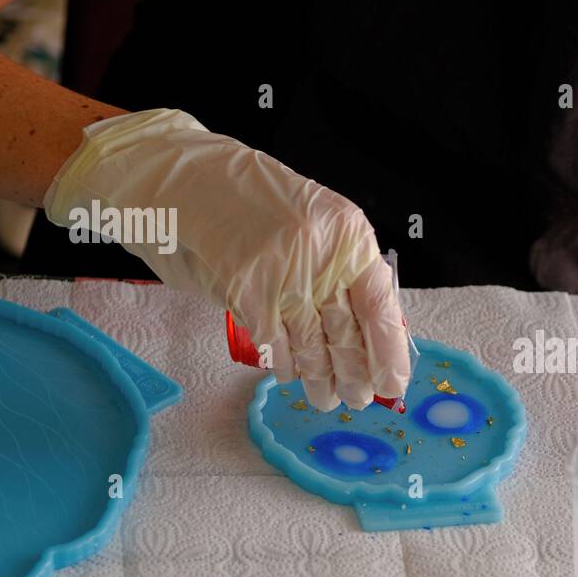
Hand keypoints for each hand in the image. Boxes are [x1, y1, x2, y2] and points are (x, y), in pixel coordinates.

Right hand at [43, 109, 409, 409]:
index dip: (388, 351)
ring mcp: (283, 276)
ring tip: (328, 398)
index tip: (393, 383)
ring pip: (312, 342)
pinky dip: (285, 362)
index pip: (380, 304)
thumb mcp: (311, 226)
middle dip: (355, 371)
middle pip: (349, 330)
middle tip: (360, 398)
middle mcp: (322, 256)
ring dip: (321, 376)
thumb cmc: (249, 202)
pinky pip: (275, 342)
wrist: (184, 178)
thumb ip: (338, 271)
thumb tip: (364, 332)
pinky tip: (291, 375)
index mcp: (348, 235)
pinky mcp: (246, 293)